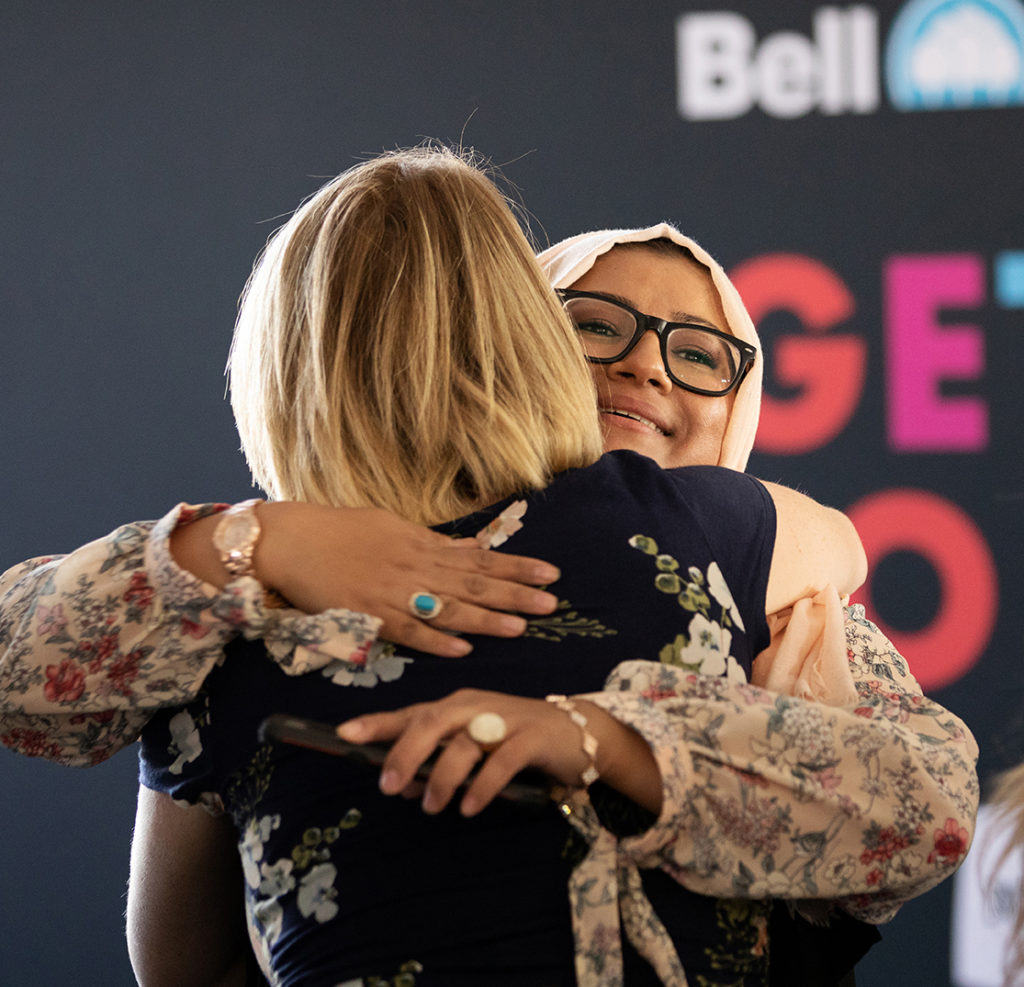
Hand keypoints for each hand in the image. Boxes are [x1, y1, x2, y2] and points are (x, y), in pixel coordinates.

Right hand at [173, 502, 560, 657]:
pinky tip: (461, 650)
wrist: (289, 540)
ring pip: (446, 607)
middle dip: (514, 594)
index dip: (516, 568)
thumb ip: (431, 542)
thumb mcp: (390, 526)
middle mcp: (413, 567)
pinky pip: (405, 631)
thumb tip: (467, 548)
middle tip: (551, 604)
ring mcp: (391, 592)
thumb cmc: (338, 529)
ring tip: (520, 627)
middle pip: (472, 583)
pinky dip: (433, 641)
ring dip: (484, 619)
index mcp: (421, 544)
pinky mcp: (367, 615)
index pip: (479, 559)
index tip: (550, 573)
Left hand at [336, 689, 596, 815]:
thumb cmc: (515, 739)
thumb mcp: (472, 748)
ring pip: (463, 743)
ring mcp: (504, 718)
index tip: (344, 735)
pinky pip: (501, 761)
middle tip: (387, 785)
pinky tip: (470, 807)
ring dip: (442, 777)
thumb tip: (399, 785)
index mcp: (456, 706)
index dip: (377, 723)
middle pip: (431, 722)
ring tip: (431, 806)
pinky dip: (482, 786)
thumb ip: (436, 763)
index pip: (410, 714)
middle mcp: (474, 706)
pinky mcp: (532, 737)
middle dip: (404, 753)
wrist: (577, 732)